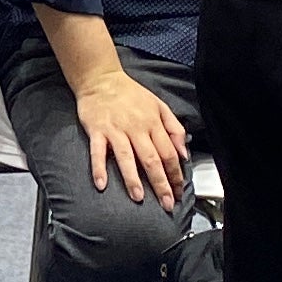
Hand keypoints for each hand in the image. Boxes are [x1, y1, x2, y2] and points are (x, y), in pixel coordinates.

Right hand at [75, 66, 187, 204]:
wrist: (100, 78)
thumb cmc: (130, 94)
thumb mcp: (159, 105)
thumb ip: (174, 128)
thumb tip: (184, 153)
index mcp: (153, 123)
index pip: (169, 153)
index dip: (175, 174)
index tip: (178, 192)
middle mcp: (135, 127)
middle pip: (151, 159)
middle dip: (160, 184)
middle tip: (166, 204)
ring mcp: (115, 129)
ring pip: (126, 157)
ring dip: (132, 179)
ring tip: (138, 198)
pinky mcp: (97, 130)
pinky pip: (98, 152)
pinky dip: (98, 168)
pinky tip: (101, 184)